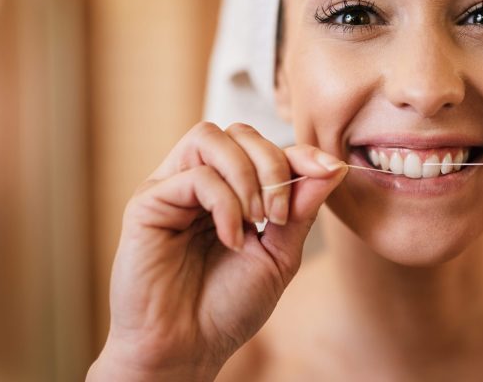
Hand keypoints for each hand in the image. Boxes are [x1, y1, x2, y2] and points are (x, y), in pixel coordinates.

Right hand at [87, 122, 346, 380]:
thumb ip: (302, 210)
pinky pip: (195, 176)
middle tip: (280, 214)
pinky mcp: (148, 202)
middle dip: (273, 163)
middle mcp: (198, 182)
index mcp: (229, 191)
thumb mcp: (279, 255)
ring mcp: (171, 189)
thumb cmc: (228, 308)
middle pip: (239, 132)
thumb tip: (335, 166)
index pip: (264, 147)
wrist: (187, 350)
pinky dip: (225, 203)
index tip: (329, 171)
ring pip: (210, 137)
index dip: (299, 152)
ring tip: (256, 221)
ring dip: (247, 175)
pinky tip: (231, 239)